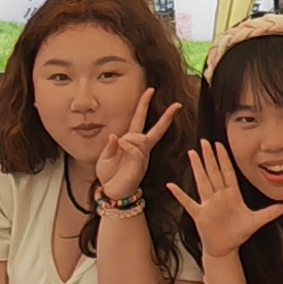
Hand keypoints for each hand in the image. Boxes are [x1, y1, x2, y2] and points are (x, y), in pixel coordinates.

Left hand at [91, 92, 180, 207]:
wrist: (112, 193)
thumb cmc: (109, 175)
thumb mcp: (105, 157)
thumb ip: (111, 145)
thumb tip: (116, 135)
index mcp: (132, 143)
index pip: (140, 120)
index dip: (144, 105)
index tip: (150, 90)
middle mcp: (141, 148)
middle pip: (156, 129)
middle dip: (167, 116)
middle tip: (177, 104)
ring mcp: (142, 157)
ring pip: (141, 139)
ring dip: (129, 138)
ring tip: (120, 145)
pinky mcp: (140, 166)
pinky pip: (136, 150)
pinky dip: (127, 145)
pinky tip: (121, 145)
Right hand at [179, 143, 280, 256]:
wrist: (225, 249)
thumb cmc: (238, 234)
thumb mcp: (256, 222)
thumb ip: (269, 213)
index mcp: (232, 195)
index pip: (227, 172)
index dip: (224, 158)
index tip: (220, 144)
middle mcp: (219, 196)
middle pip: (213, 172)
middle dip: (209, 156)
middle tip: (204, 140)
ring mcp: (208, 204)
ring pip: (202, 181)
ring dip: (197, 167)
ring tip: (192, 153)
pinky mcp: (200, 214)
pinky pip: (188, 202)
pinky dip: (180, 195)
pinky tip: (172, 186)